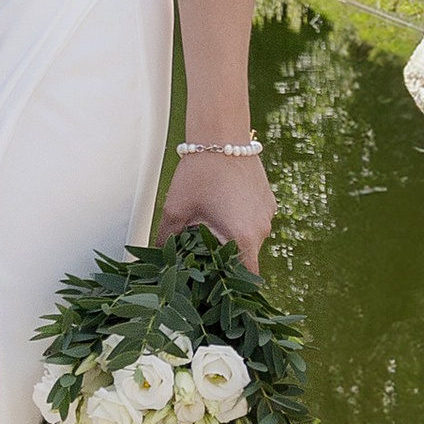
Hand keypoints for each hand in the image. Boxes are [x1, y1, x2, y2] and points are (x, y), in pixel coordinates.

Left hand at [156, 143, 275, 274]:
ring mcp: (267, 214)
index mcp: (244, 237)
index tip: (214, 287)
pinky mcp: (267, 200)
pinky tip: (220, 211)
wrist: (221, 136)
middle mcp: (262, 229)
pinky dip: (239, 222)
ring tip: (208, 230)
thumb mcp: (177, 209)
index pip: (245, 277)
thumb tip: (156, 258)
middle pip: (245, 258)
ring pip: (249, 238)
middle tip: (201, 256)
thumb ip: (167, 240)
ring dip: (231, 239)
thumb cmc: (199, 173)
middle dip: (224, 260)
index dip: (230, 286)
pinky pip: (254, 221)